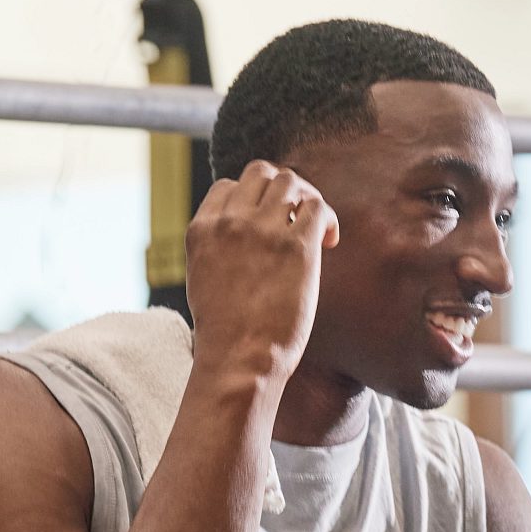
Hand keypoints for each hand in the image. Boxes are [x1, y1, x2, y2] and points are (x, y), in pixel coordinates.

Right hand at [184, 161, 340, 382]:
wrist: (238, 359)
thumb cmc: (225, 332)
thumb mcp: (203, 278)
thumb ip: (218, 249)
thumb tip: (244, 238)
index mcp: (201, 229)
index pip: (227, 186)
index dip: (251, 199)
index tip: (266, 222)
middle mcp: (229, 222)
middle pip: (260, 172)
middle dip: (282, 188)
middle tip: (296, 216)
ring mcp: (262, 231)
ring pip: (290, 181)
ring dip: (306, 198)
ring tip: (315, 230)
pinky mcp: (295, 247)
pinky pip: (317, 207)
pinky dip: (327, 218)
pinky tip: (329, 243)